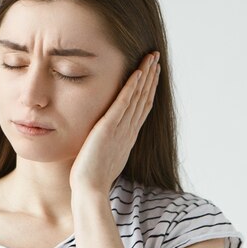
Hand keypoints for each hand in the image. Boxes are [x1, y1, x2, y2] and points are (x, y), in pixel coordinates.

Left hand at [69, 51, 160, 193]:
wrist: (90, 189)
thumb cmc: (92, 177)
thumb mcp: (105, 156)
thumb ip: (109, 143)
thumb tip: (107, 139)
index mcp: (128, 136)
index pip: (142, 107)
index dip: (149, 88)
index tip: (152, 73)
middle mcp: (129, 130)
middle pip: (144, 98)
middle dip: (151, 77)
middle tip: (156, 58)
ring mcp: (121, 128)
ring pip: (138, 97)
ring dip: (145, 76)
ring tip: (150, 58)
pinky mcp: (109, 128)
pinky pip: (123, 104)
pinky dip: (131, 87)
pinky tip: (136, 73)